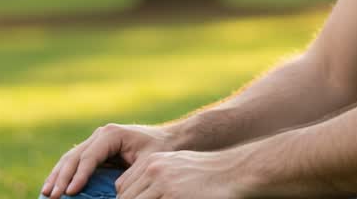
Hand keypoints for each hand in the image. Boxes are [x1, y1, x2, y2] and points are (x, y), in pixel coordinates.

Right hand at [41, 124, 175, 198]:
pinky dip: (64, 174)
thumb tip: (114, 194)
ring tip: (47, 192)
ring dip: (57, 175)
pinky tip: (54, 186)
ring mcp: (96, 141)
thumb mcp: (148, 162)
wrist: (169, 138)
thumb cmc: (161, 150)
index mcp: (111, 134)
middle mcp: (100, 135)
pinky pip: (76, 161)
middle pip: (74, 156)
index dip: (79, 175)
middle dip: (62, 177)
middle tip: (52, 195)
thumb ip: (130, 175)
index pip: (89, 157)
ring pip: (70, 158)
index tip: (71, 192)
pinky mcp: (95, 149)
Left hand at [113, 150, 246, 198]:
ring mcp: (164, 183)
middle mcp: (154, 169)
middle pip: (125, 198)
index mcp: (153, 162)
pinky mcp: (174, 196)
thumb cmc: (207, 175)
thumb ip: (157, 181)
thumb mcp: (177, 169)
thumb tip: (138, 196)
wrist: (234, 171)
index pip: (123, 187)